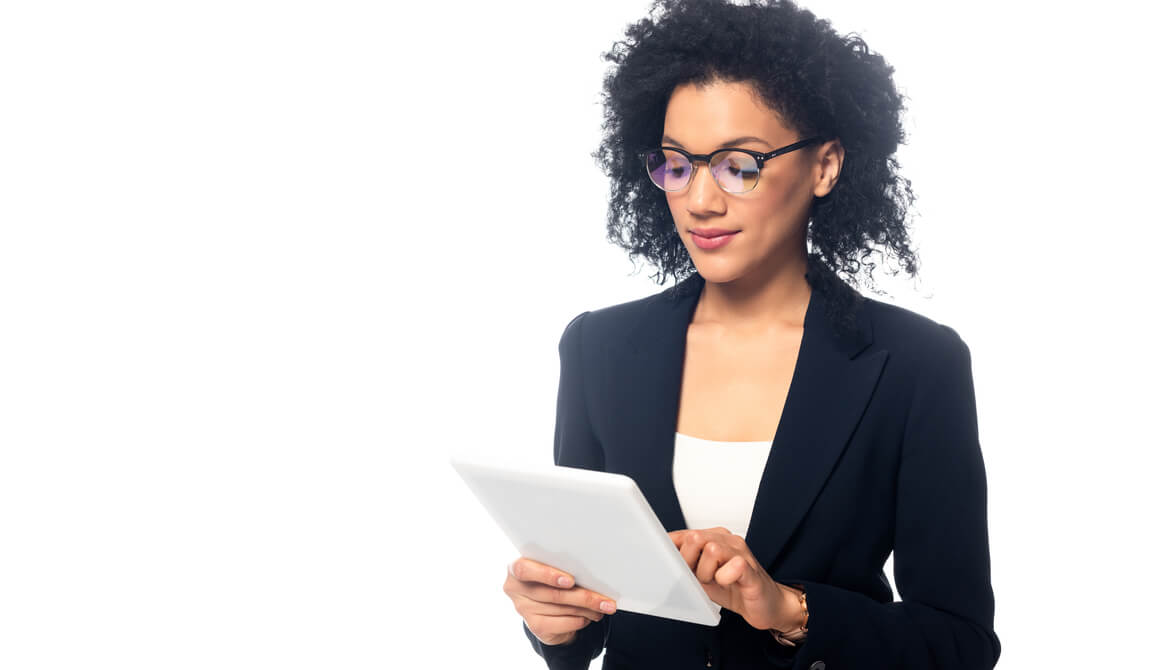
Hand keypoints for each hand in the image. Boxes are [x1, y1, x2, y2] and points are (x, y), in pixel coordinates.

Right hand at [502, 557, 617, 645]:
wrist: (545, 605)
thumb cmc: (552, 578)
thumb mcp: (553, 567)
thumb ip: (562, 566)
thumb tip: (591, 574)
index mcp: (516, 567)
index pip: (524, 570)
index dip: (547, 575)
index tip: (571, 581)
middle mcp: (515, 589)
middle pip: (552, 594)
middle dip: (583, 597)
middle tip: (605, 600)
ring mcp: (524, 609)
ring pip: (562, 609)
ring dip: (587, 609)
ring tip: (603, 606)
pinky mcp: (535, 626)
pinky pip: (564, 623)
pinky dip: (581, 620)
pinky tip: (590, 616)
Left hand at [668, 527, 796, 631]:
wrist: (766, 605)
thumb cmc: (734, 589)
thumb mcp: (702, 576)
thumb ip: (686, 564)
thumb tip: (663, 560)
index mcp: (714, 538)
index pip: (683, 534)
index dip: (672, 551)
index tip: (667, 564)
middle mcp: (728, 540)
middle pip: (694, 538)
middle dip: (688, 562)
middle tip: (698, 577)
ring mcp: (741, 552)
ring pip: (711, 550)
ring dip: (706, 573)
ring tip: (715, 582)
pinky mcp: (750, 568)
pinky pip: (733, 566)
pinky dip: (724, 578)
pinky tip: (728, 583)